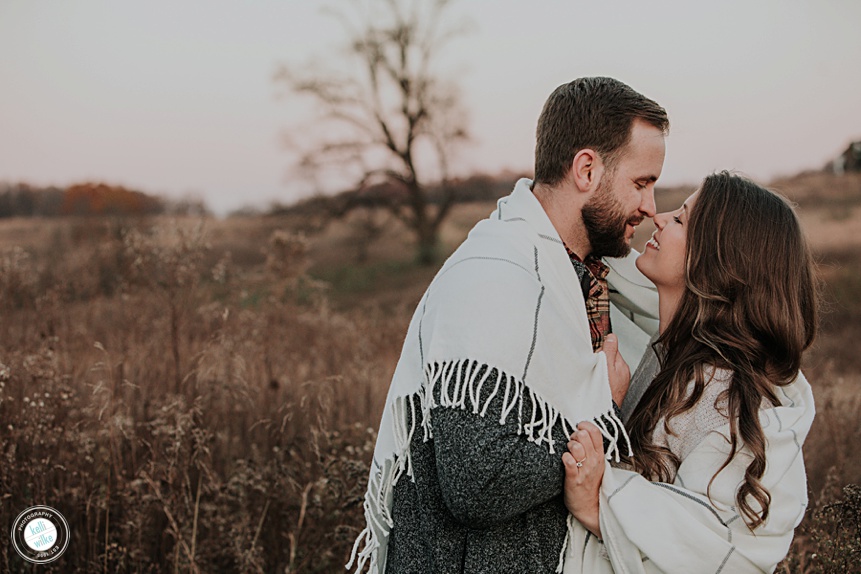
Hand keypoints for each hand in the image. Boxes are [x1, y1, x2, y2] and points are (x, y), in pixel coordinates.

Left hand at [562, 421, 605, 538]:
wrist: (590, 508)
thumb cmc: (590, 483)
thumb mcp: (597, 464)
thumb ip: (592, 448)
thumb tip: (582, 431)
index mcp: (599, 456)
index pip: (595, 432)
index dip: (585, 425)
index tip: (578, 428)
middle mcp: (593, 461)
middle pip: (584, 436)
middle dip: (574, 435)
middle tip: (572, 442)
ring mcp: (584, 470)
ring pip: (576, 447)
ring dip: (569, 446)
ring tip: (568, 452)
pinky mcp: (574, 480)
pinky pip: (569, 463)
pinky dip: (565, 458)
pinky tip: (565, 460)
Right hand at [603, 334, 629, 405]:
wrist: (604, 412)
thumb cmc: (605, 392)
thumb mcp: (606, 368)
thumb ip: (609, 351)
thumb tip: (612, 337)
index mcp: (622, 366)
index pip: (612, 350)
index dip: (601, 351)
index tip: (596, 357)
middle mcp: (623, 373)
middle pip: (609, 358)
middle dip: (601, 360)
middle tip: (595, 369)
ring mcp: (620, 381)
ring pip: (608, 368)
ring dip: (601, 369)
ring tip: (596, 377)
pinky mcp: (615, 389)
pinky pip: (607, 377)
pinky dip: (602, 378)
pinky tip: (598, 384)